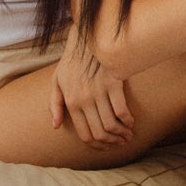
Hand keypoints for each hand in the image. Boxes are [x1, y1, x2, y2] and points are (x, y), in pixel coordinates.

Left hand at [50, 28, 133, 148]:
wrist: (87, 39)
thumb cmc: (72, 61)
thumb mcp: (56, 81)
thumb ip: (54, 105)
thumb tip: (55, 126)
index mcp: (71, 102)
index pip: (85, 133)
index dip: (97, 144)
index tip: (106, 146)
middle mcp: (84, 100)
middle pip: (100, 132)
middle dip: (112, 142)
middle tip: (120, 143)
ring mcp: (98, 92)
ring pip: (112, 124)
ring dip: (122, 133)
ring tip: (128, 135)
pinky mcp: (112, 84)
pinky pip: (122, 109)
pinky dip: (128, 120)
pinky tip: (131, 122)